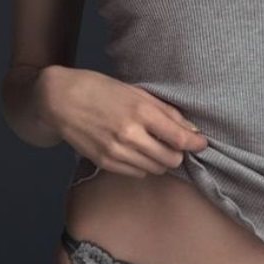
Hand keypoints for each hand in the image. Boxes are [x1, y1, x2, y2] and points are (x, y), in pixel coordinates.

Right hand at [40, 66, 207, 177]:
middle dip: (178, 153)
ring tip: (155, 146)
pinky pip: (136, 173)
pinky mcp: (104, 163)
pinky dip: (143, 166)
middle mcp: (130, 134)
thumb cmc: (102, 89)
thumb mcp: (137, 92)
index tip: (202, 143)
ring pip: (154, 169)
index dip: (195, 143)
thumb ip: (165, 111)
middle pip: (170, 158)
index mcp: (141, 111)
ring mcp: (116, 152)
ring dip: (161, 161)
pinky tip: (138, 152)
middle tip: (175, 144)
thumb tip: (190, 130)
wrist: (61, 100)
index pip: (178, 137)